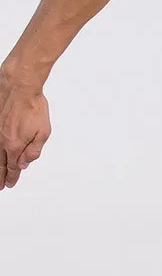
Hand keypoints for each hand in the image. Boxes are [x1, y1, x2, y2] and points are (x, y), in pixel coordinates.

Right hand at [0, 69, 51, 190]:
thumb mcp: (43, 131)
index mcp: (15, 145)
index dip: (12, 177)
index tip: (10, 184)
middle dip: (1, 177)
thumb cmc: (33, 107)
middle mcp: (1, 142)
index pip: (13, 166)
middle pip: (0, 165)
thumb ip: (34, 150)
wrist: (19, 89)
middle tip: (1, 186)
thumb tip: (24, 164)